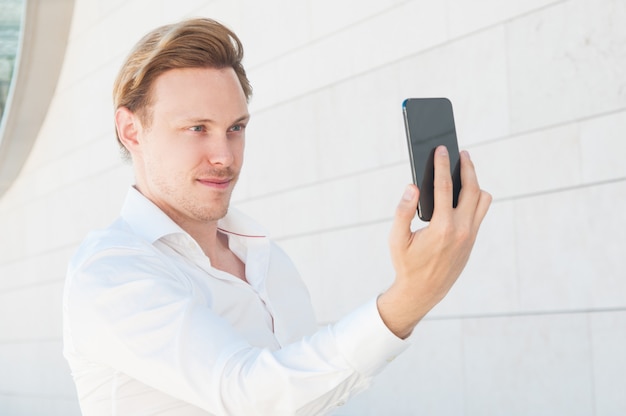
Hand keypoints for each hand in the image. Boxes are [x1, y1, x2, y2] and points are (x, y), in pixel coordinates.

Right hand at [377, 145, 491, 338]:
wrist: (423, 292)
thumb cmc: (407, 264)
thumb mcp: (397, 239)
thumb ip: (403, 211)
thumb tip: (412, 187)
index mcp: (442, 228)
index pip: (445, 187)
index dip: (442, 165)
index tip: (442, 149)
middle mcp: (461, 230)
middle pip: (472, 189)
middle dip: (467, 167)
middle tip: (461, 153)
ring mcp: (470, 235)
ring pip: (482, 200)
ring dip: (475, 183)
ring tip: (464, 172)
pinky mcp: (472, 240)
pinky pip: (479, 212)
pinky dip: (474, 199)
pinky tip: (463, 193)